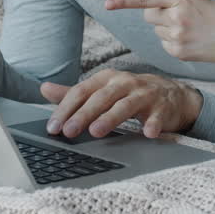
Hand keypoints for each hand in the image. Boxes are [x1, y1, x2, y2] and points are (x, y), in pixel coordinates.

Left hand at [39, 70, 202, 138]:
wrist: (171, 95)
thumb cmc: (130, 93)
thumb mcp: (101, 90)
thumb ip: (73, 93)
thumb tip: (43, 89)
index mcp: (106, 79)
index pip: (82, 91)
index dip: (66, 108)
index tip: (54, 127)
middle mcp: (124, 83)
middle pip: (101, 98)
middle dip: (83, 115)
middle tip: (69, 131)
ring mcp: (144, 94)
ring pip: (125, 105)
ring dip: (111, 118)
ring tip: (97, 132)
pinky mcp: (163, 107)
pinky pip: (157, 116)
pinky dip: (153, 124)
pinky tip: (147, 134)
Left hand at [105, 0, 214, 66]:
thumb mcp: (196, 0)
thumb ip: (174, 2)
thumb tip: (151, 10)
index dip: (124, 1)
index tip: (107, 3)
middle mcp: (176, 15)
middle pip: (148, 16)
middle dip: (156, 16)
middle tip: (176, 17)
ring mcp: (176, 35)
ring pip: (157, 31)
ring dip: (166, 29)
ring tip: (189, 30)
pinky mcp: (177, 51)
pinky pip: (164, 44)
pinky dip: (173, 43)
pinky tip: (190, 41)